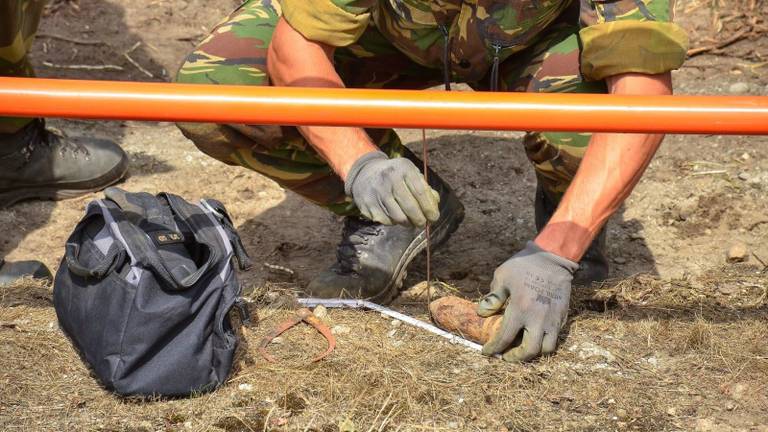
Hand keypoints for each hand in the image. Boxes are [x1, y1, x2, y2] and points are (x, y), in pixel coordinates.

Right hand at [344, 151, 439, 226]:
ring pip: (398, 218)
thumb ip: (425, 188)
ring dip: (407, 223)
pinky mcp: (368, 203)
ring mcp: (377, 191)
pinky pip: (386, 221)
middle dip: (420, 219)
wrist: (365, 173)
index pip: (421, 192)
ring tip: (409, 221)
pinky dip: (393, 222)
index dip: (429, 208)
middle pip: (410, 207)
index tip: (434, 217)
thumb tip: (435, 205)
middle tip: (422, 223)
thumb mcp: (411, 174)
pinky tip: (394, 216)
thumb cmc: (396, 176)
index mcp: (404, 168)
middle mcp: (390, 178)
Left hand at [477, 241, 578, 361]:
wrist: (553, 256)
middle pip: (528, 351)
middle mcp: (538, 318)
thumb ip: (493, 297)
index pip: (504, 338)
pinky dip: (544, 343)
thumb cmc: (524, 265)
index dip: (494, 348)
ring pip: (546, 349)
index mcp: (520, 309)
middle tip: (506, 356)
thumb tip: (482, 313)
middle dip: (515, 358)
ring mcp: (553, 319)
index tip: (486, 352)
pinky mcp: (563, 316)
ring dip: (532, 353)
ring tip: (521, 349)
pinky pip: (555, 338)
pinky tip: (534, 337)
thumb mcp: (502, 276)